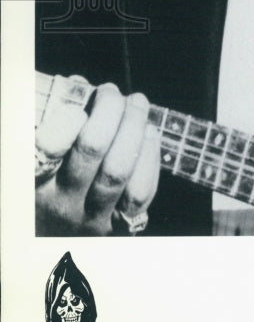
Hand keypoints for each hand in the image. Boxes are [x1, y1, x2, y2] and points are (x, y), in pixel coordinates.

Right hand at [35, 78, 159, 235]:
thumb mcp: (45, 153)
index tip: (80, 102)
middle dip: (110, 110)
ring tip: (137, 103)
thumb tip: (79, 84)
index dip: (67, 118)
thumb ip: (58, 116)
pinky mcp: (120, 227)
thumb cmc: (54, 180)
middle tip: (113, 92)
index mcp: (36, 181)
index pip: (47, 148)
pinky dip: (150, 156)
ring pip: (119, 169)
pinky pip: (141, 191)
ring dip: (134, 127)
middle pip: (92, 148)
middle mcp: (61, 203)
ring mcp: (92, 217)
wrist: (62, 237)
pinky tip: (148, 134)